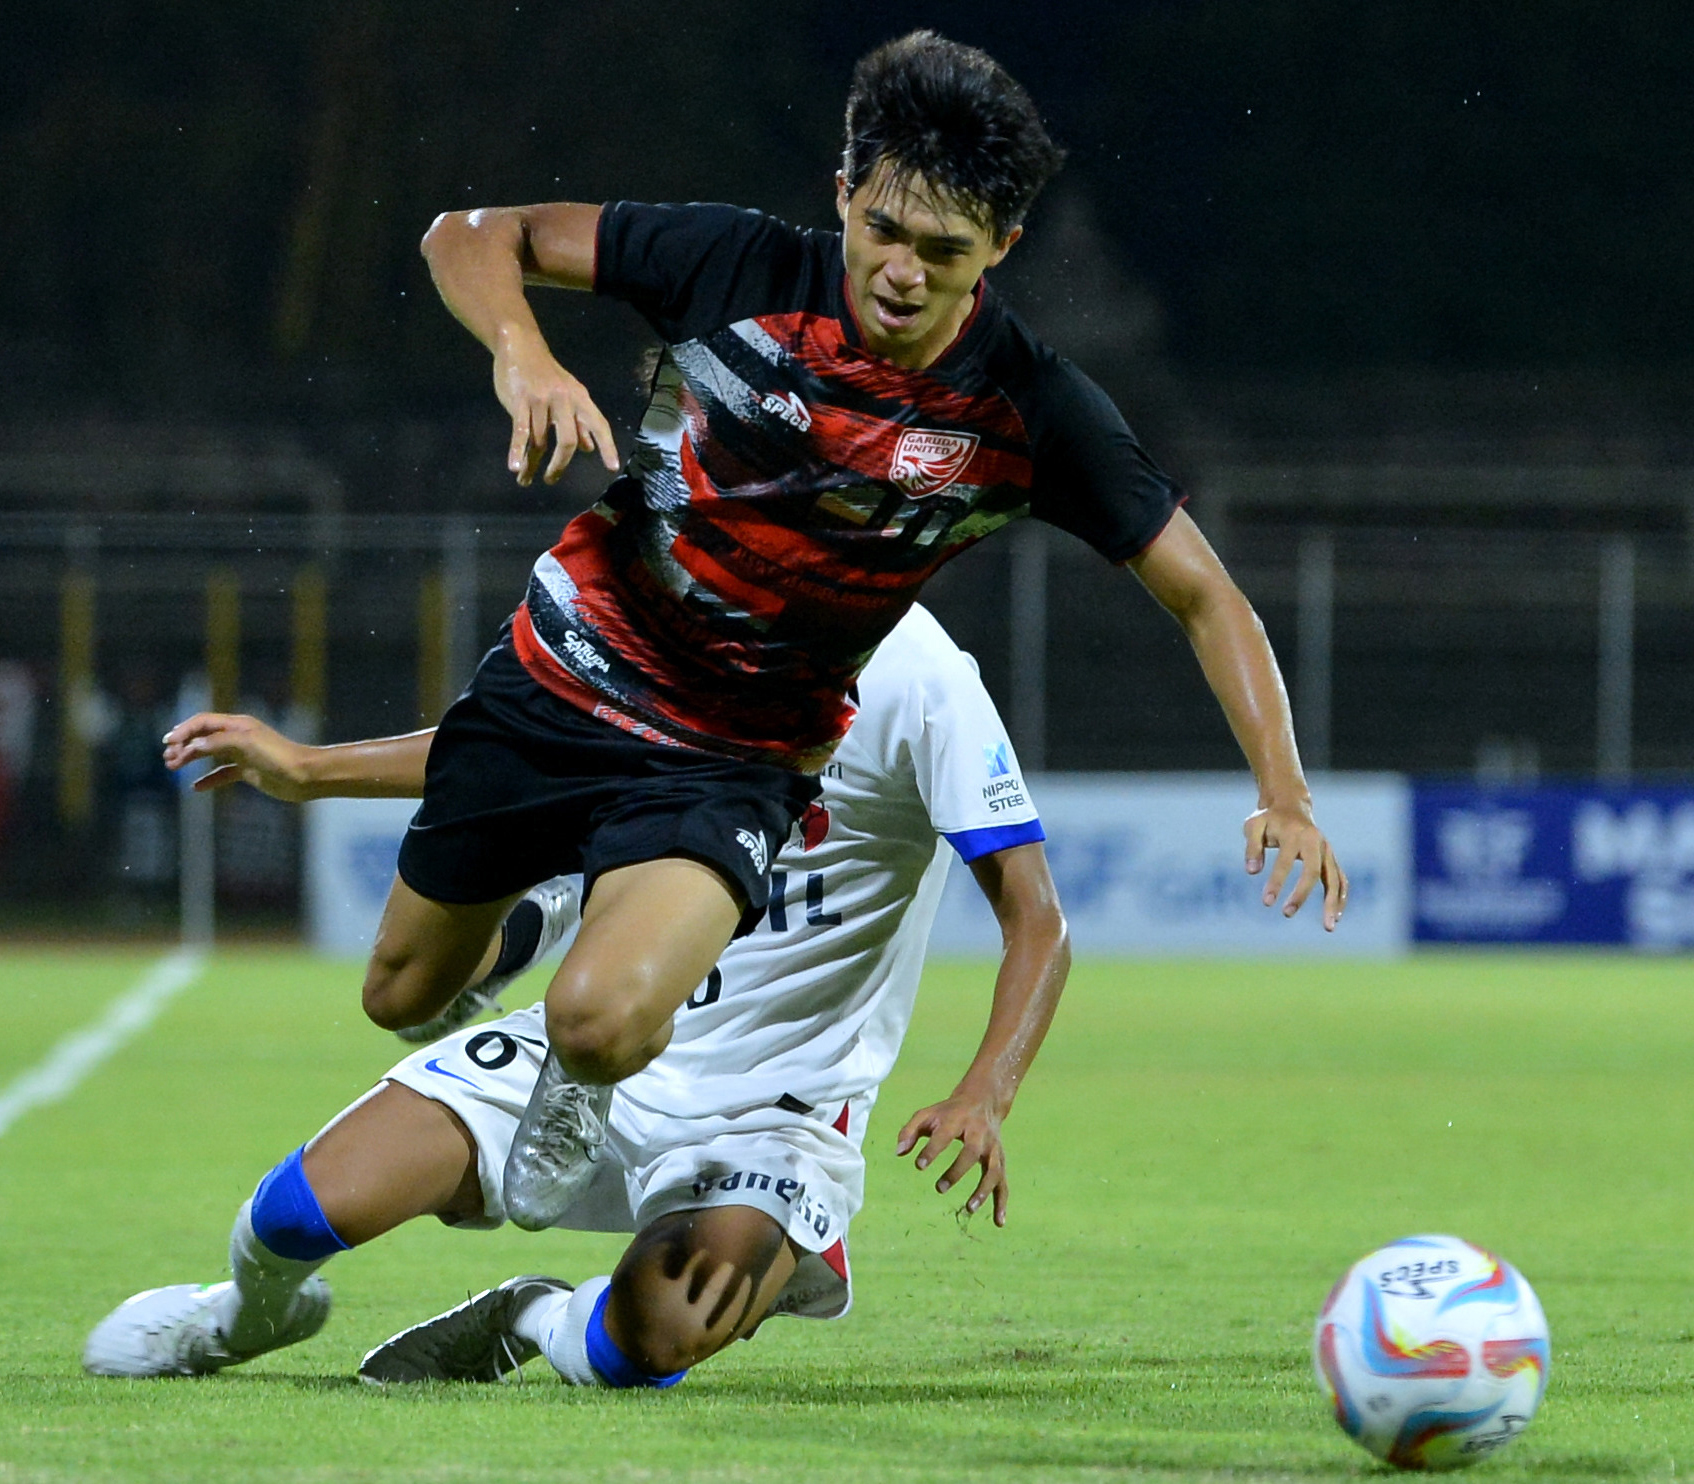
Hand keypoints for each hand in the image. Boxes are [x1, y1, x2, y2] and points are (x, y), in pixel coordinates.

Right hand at [162, 714, 315, 800]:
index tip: (168, 743)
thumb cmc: (278, 756)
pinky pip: (223, 773)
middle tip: (167, 759)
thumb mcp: (245, 744)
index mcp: (238, 725)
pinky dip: (209, 779)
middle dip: (183, 745)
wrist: (304, 776)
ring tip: (173, 768)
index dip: (184, 730)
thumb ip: (217, 742)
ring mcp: (244, 754)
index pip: (204, 722)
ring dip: (191, 759)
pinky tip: (196, 787)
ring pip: (211, 754)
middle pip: (204, 737)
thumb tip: (192, 746)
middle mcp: (239, 736)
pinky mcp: (249, 771)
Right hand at [493, 337, 618, 486]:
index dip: (607, 446)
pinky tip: (514, 468)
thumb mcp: (569, 394)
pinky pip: (520, 431)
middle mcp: (564, 400)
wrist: (521, 346)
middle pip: (567, 441)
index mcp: (580, 398)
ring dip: (531, 464)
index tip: (612, 467)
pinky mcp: (520, 400)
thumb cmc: (546, 374)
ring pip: (540, 440)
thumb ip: (579, 422)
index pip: (599, 424)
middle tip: (551, 480)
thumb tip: (589, 448)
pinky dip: (517, 451)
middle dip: (559, 465)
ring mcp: (541, 400)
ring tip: (524, 479)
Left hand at [896, 1092, 1009, 1226]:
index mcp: (958, 1119)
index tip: (919, 1165)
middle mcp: (979, 1133)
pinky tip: (999, 1222)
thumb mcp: (927, 1114)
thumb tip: (898, 1153)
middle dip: (957, 1171)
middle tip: (939, 1189)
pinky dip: (1002, 1202)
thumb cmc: (949, 1112)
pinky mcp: (1000, 1160)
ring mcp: (993, 1148)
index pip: (945, 1134)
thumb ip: (910, 1131)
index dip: (932, 1150)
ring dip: (984, 1190)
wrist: (984, 1100)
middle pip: (972, 1151)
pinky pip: (1003, 1182)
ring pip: (993, 1169)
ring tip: (970, 1208)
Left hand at [1244, 802, 1347, 930]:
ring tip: (1328, 928)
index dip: (1276, 882)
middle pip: (1313, 871)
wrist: (1292, 806)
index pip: (1285, 861)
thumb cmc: (1269, 818)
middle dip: (1302, 894)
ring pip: (1335, 879)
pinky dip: (1341, 898)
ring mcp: (1327, 851)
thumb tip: (1252, 871)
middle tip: (1287, 914)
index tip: (1266, 902)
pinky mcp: (1331, 859)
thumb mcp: (1254, 826)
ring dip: (1332, 903)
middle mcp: (1316, 842)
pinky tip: (1335, 917)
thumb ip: (1252, 847)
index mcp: (1295, 834)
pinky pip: (1341, 880)